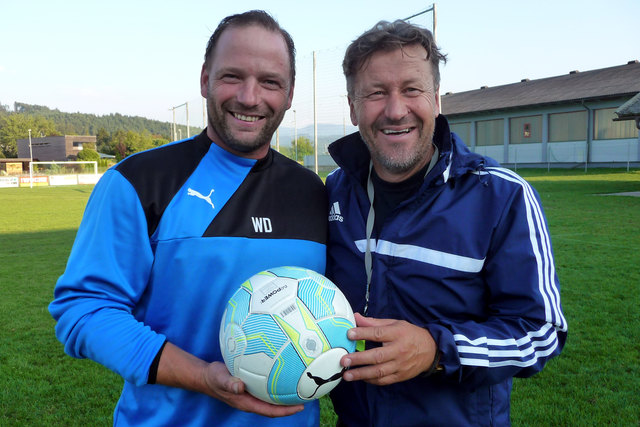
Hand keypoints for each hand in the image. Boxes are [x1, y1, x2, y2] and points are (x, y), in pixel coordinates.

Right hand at [156, 342, 302, 417]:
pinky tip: (285, 373)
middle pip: (275, 406)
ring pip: (272, 397)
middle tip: (307, 395)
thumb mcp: (220, 379)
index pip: (270, 411)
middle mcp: (252, 400)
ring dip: (285, 394)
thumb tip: (239, 386)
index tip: (300, 407)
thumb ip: (229, 383)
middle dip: (291, 404)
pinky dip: (277, 383)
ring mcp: (251, 394)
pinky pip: (267, 387)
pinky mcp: (251, 386)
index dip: (285, 411)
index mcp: (246, 403)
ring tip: (300, 386)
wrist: (206, 376)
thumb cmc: (214, 378)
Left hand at [341, 313, 437, 385]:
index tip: (349, 334)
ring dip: (362, 374)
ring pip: (379, 371)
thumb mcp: (395, 324)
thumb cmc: (409, 334)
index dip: (363, 334)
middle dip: (359, 359)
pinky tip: (361, 378)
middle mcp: (399, 350)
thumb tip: (356, 317)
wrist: (431, 350)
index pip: (378, 334)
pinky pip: (384, 380)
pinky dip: (371, 380)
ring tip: (347, 375)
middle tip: (344, 360)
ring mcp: (400, 365)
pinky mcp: (401, 376)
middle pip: (377, 356)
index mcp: (397, 334)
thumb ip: (374, 323)